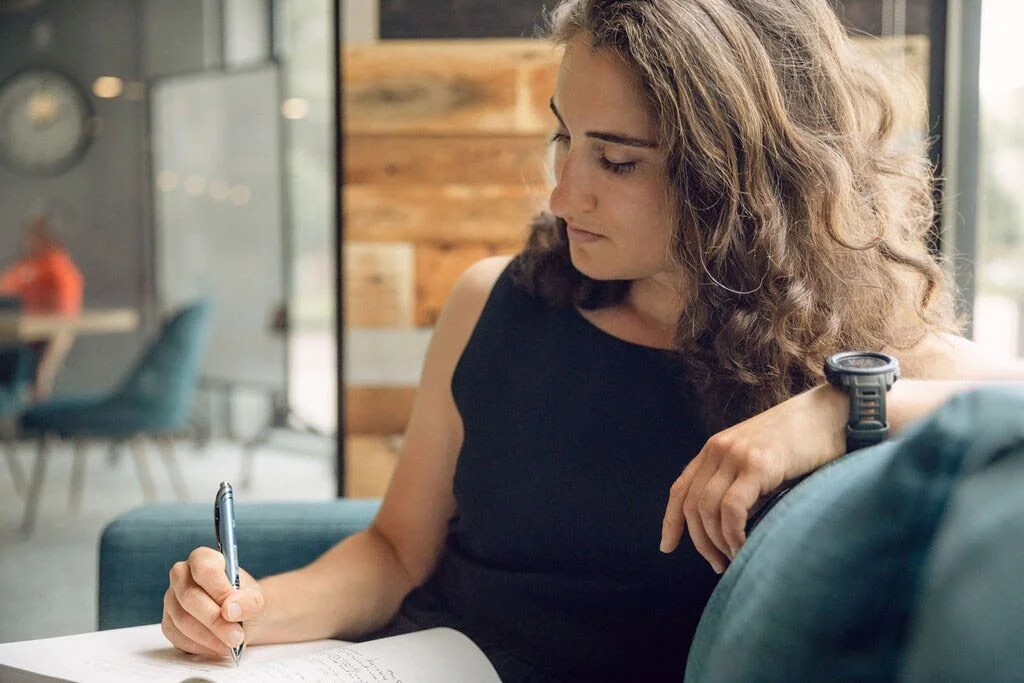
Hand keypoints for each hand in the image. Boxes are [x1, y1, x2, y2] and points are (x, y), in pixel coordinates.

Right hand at [163, 547, 265, 656]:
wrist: (240, 617)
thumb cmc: (245, 600)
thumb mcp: (256, 598)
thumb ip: (248, 601)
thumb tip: (230, 610)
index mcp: (203, 558)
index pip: (204, 569)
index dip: (218, 590)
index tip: (232, 609)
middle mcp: (182, 576)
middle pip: (190, 597)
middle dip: (215, 621)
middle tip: (236, 637)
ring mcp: (171, 599)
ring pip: (182, 620)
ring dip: (209, 637)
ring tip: (231, 643)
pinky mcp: (169, 622)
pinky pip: (178, 637)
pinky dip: (200, 646)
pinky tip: (217, 646)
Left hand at [660, 384, 846, 572]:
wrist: (833, 413)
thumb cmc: (804, 442)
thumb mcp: (761, 461)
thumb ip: (741, 484)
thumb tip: (730, 528)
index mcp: (714, 449)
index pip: (680, 489)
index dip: (670, 521)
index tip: (667, 546)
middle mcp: (718, 449)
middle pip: (692, 506)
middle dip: (701, 542)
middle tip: (718, 566)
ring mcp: (735, 455)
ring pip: (707, 510)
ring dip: (718, 543)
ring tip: (735, 560)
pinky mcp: (756, 465)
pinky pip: (731, 509)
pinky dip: (734, 534)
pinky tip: (744, 548)